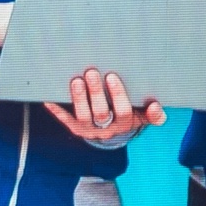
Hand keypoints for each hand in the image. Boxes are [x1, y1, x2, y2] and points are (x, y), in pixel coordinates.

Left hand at [44, 68, 165, 141]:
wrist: (112, 134)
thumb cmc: (129, 115)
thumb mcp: (143, 116)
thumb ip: (153, 114)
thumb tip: (156, 107)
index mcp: (126, 123)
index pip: (124, 111)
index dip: (118, 95)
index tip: (112, 76)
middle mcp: (108, 129)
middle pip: (101, 113)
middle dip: (95, 92)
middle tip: (91, 72)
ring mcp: (90, 130)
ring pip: (83, 116)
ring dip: (78, 98)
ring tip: (76, 80)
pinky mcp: (76, 129)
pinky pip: (65, 120)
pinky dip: (57, 110)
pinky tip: (48, 99)